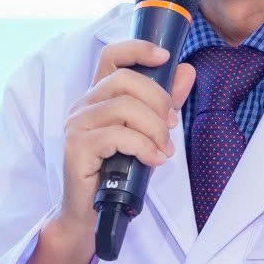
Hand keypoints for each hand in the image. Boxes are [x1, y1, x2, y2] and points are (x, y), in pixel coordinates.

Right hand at [47, 38, 196, 246]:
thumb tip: (186, 71)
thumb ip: (165, 102)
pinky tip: (154, 160)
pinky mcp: (77, 147)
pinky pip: (118, 136)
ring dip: (154, 129)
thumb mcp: (148, 133)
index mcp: (98, 96)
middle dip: (158, 100)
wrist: (92, 215)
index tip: (165, 57)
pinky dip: (144, 147)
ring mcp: (77, 125)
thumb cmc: (119, 173)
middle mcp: (83, 105)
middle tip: (171, 127)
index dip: (138, 49)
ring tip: (163, 150)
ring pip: (124, 107)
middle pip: (125, 79)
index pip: (112, 55)